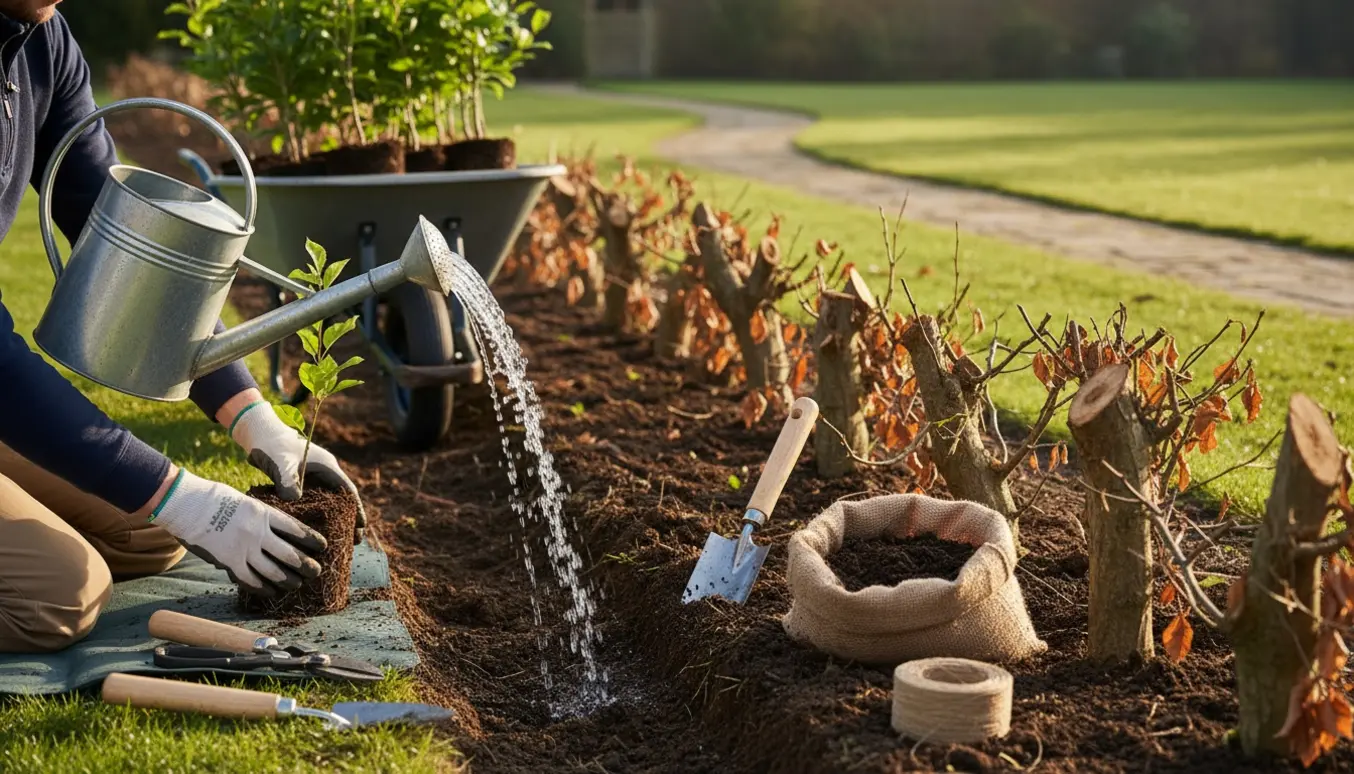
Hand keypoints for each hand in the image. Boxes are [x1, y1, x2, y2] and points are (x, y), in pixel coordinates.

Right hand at [150, 469, 326, 597]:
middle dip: (306, 565)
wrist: (187, 504)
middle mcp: (257, 533)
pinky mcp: (229, 562)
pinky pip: (250, 580)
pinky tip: (272, 592)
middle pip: (290, 554)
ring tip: (297, 584)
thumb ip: (261, 517)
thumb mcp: (246, 501)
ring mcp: (243, 549)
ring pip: (274, 571)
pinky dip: (263, 588)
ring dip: (288, 580)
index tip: (323, 546)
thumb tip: (273, 534)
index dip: (311, 539)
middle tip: (316, 572)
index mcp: (264, 513)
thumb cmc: (214, 499)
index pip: (296, 529)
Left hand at [229, 401, 366, 543]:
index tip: (361, 527)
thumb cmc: (273, 445)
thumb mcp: (281, 463)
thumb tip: (293, 502)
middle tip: (354, 542)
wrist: (259, 434)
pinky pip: (312, 503)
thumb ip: (288, 482)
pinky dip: (315, 516)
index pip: (348, 491)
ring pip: (328, 503)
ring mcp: (312, 479)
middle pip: (342, 500)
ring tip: (337, 541)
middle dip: (348, 520)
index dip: (356, 509)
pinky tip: (312, 532)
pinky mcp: (300, 484)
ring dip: (333, 520)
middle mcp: (323, 473)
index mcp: (327, 467)